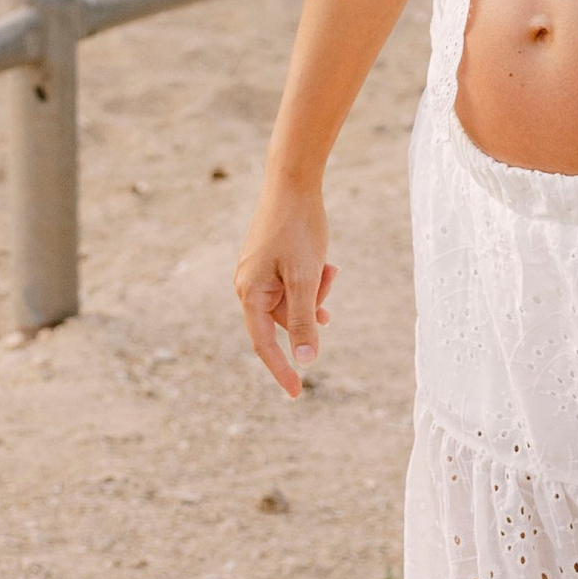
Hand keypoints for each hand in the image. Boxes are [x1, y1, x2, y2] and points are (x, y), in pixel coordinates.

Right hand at [234, 177, 331, 397]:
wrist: (293, 183)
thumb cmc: (298, 229)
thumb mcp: (305, 279)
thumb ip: (303, 321)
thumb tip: (303, 359)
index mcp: (250, 293)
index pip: (264, 344)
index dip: (282, 370)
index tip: (297, 394)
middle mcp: (248, 286)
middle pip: (285, 320)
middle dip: (313, 308)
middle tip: (329, 276)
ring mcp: (258, 274)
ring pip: (294, 302)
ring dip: (316, 291)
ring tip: (329, 266)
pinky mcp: (270, 263)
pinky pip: (294, 285)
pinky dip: (312, 281)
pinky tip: (327, 267)